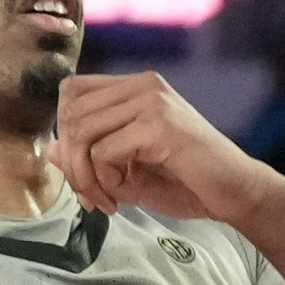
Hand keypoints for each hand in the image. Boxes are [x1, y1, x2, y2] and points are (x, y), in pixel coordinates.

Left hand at [52, 74, 282, 227]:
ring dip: (86, 176)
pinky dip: (105, 181)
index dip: (65, 132)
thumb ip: (89, 157)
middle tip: (92, 196)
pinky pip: (103, 151)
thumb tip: (48, 150)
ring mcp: (151, 101)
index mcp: (137, 87)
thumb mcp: (128, 170)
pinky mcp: (158, 124)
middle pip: (71, 112)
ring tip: (107, 200)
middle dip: (72, 163)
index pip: (73, 91)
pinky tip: (125, 196)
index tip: (82, 171)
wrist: (236, 192)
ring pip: (82, 132)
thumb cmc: (188, 181)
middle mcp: (143, 85)